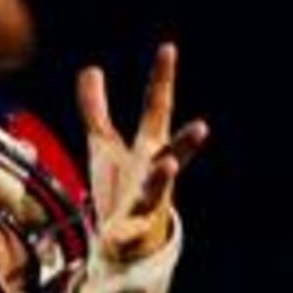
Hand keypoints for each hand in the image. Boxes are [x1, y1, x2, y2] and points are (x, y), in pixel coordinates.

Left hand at [77, 45, 208, 261]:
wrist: (127, 243)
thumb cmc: (120, 188)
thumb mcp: (103, 146)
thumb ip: (95, 111)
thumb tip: (89, 70)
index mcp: (148, 148)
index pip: (157, 109)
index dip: (162, 80)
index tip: (168, 49)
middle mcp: (152, 173)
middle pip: (173, 152)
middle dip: (186, 142)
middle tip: (203, 127)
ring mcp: (144, 203)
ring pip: (156, 191)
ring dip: (162, 177)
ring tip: (168, 165)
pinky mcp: (129, 232)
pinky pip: (125, 234)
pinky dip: (120, 234)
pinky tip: (110, 235)